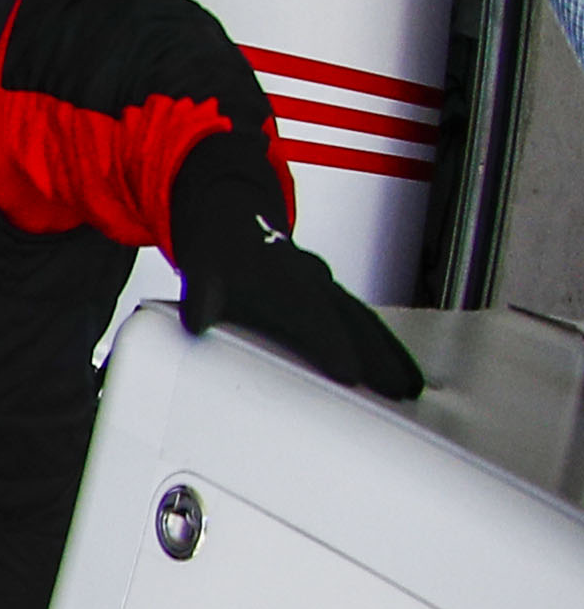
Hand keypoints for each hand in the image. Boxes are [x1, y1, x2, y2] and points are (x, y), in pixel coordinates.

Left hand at [171, 141, 425, 402]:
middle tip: (400, 390)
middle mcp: (312, 280)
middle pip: (352, 321)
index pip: (313, 316)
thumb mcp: (202, 268)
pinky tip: (399, 372)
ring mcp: (324, 287)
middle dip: (379, 356)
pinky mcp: (330, 296)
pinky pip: (364, 320)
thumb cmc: (218, 250)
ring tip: (411, 388)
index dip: (331, 344)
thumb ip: (202, 295)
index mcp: (283, 276)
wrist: (231, 217)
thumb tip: (197, 319)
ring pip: (366, 321)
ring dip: (391, 353)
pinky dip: (384, 345)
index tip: (350, 372)